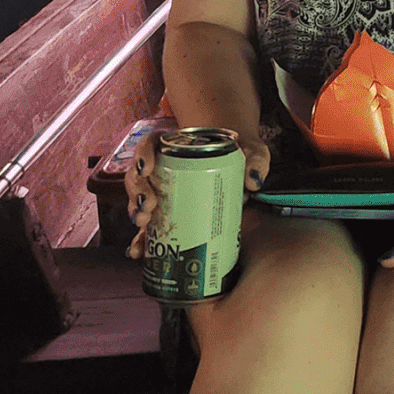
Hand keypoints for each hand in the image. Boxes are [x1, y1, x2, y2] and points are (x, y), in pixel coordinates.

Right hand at [124, 130, 270, 259]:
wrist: (241, 169)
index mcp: (179, 144)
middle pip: (139, 174)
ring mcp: (162, 188)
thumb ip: (256, 159)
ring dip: (136, 212)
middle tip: (149, 206)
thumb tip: (253, 181)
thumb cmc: (242, 155)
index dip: (143, 153)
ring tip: (144, 225)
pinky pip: (146, 224)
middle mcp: (163, 165)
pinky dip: (141, 238)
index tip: (147, 167)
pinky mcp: (165, 212)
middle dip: (138, 191)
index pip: (151, 142)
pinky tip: (138, 251)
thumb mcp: (251, 151)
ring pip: (138, 197)